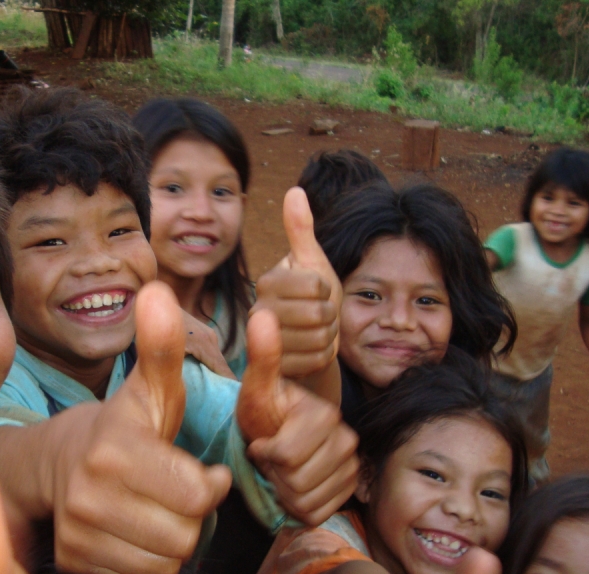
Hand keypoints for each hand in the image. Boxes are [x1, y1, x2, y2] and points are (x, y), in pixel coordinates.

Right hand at [49, 282, 231, 573]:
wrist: (57, 464)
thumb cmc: (122, 428)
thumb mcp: (148, 390)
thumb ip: (161, 347)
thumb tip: (159, 289)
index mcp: (114, 451)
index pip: (198, 496)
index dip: (209, 485)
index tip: (199, 471)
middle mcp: (87, 496)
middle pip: (185, 535)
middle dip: (192, 516)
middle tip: (177, 493)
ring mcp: (78, 534)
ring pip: (167, 562)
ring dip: (174, 541)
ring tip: (158, 511)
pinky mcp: (76, 563)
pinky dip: (150, 562)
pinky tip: (138, 532)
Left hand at [235, 307, 358, 526]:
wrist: (273, 437)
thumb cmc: (261, 413)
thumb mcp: (255, 387)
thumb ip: (262, 354)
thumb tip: (263, 313)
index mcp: (326, 415)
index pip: (287, 457)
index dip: (264, 453)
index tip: (260, 440)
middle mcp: (347, 440)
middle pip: (297, 481)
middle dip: (274, 473)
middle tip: (269, 457)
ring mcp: (351, 467)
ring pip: (306, 501)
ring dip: (283, 490)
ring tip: (279, 470)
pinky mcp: (348, 492)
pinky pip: (315, 514)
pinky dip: (296, 506)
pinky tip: (292, 485)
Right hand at [251, 187, 341, 379]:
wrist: (305, 339)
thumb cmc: (311, 297)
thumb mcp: (311, 261)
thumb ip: (301, 229)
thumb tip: (295, 190)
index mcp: (268, 281)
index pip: (315, 285)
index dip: (327, 290)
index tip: (318, 293)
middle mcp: (258, 310)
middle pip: (318, 313)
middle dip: (330, 316)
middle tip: (321, 316)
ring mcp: (263, 342)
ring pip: (319, 339)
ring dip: (328, 337)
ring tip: (318, 332)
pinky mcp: (273, 368)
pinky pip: (315, 361)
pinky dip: (323, 357)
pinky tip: (313, 351)